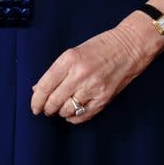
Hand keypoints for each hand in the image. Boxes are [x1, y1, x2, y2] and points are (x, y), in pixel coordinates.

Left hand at [29, 15, 160, 124]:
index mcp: (69, 60)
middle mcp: (79, 75)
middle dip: (47, 108)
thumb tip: (38, 88)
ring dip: (60, 112)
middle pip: (54, 101)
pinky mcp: (104, 98)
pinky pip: (83, 115)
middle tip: (45, 109)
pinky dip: (74, 117)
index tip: (34, 106)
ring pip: (67, 110)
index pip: (45, 86)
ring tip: (59, 109)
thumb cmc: (100, 47)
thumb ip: (56, 71)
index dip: (36, 100)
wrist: (129, 47)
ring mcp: (93, 88)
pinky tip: (72, 113)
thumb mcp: (73, 53)